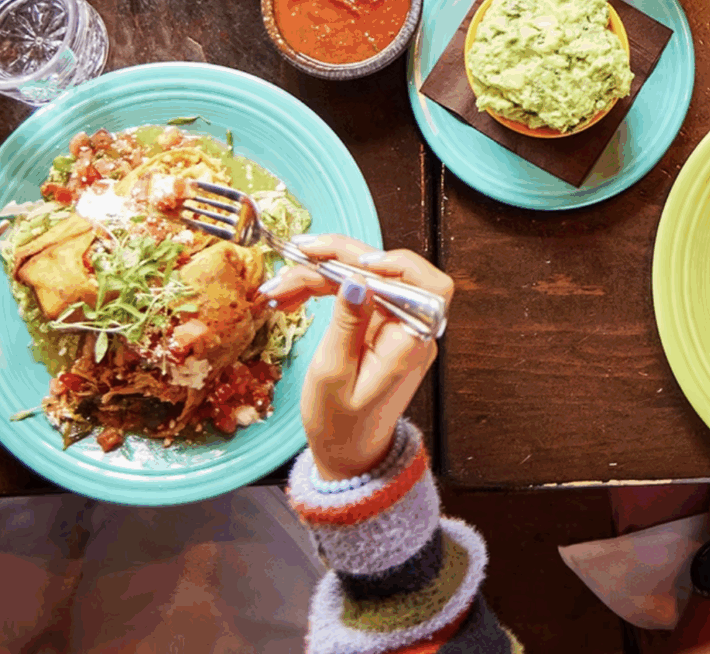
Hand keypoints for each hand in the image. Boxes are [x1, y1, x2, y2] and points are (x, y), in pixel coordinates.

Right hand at [262, 236, 453, 480]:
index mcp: (410, 343)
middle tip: (297, 255)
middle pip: (385, 273)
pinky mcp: (379, 325)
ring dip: (323, 272)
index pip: (427, 287)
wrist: (345, 453)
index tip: (358, 263)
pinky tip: (295, 292)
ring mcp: (395, 325)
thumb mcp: (333, 374)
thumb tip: (357, 280)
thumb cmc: (340, 424)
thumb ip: (347, 324)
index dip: (398, 265)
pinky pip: (356, 292)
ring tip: (282, 285)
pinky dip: (326, 287)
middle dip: (340, 259)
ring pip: (365, 278)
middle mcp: (410, 329)